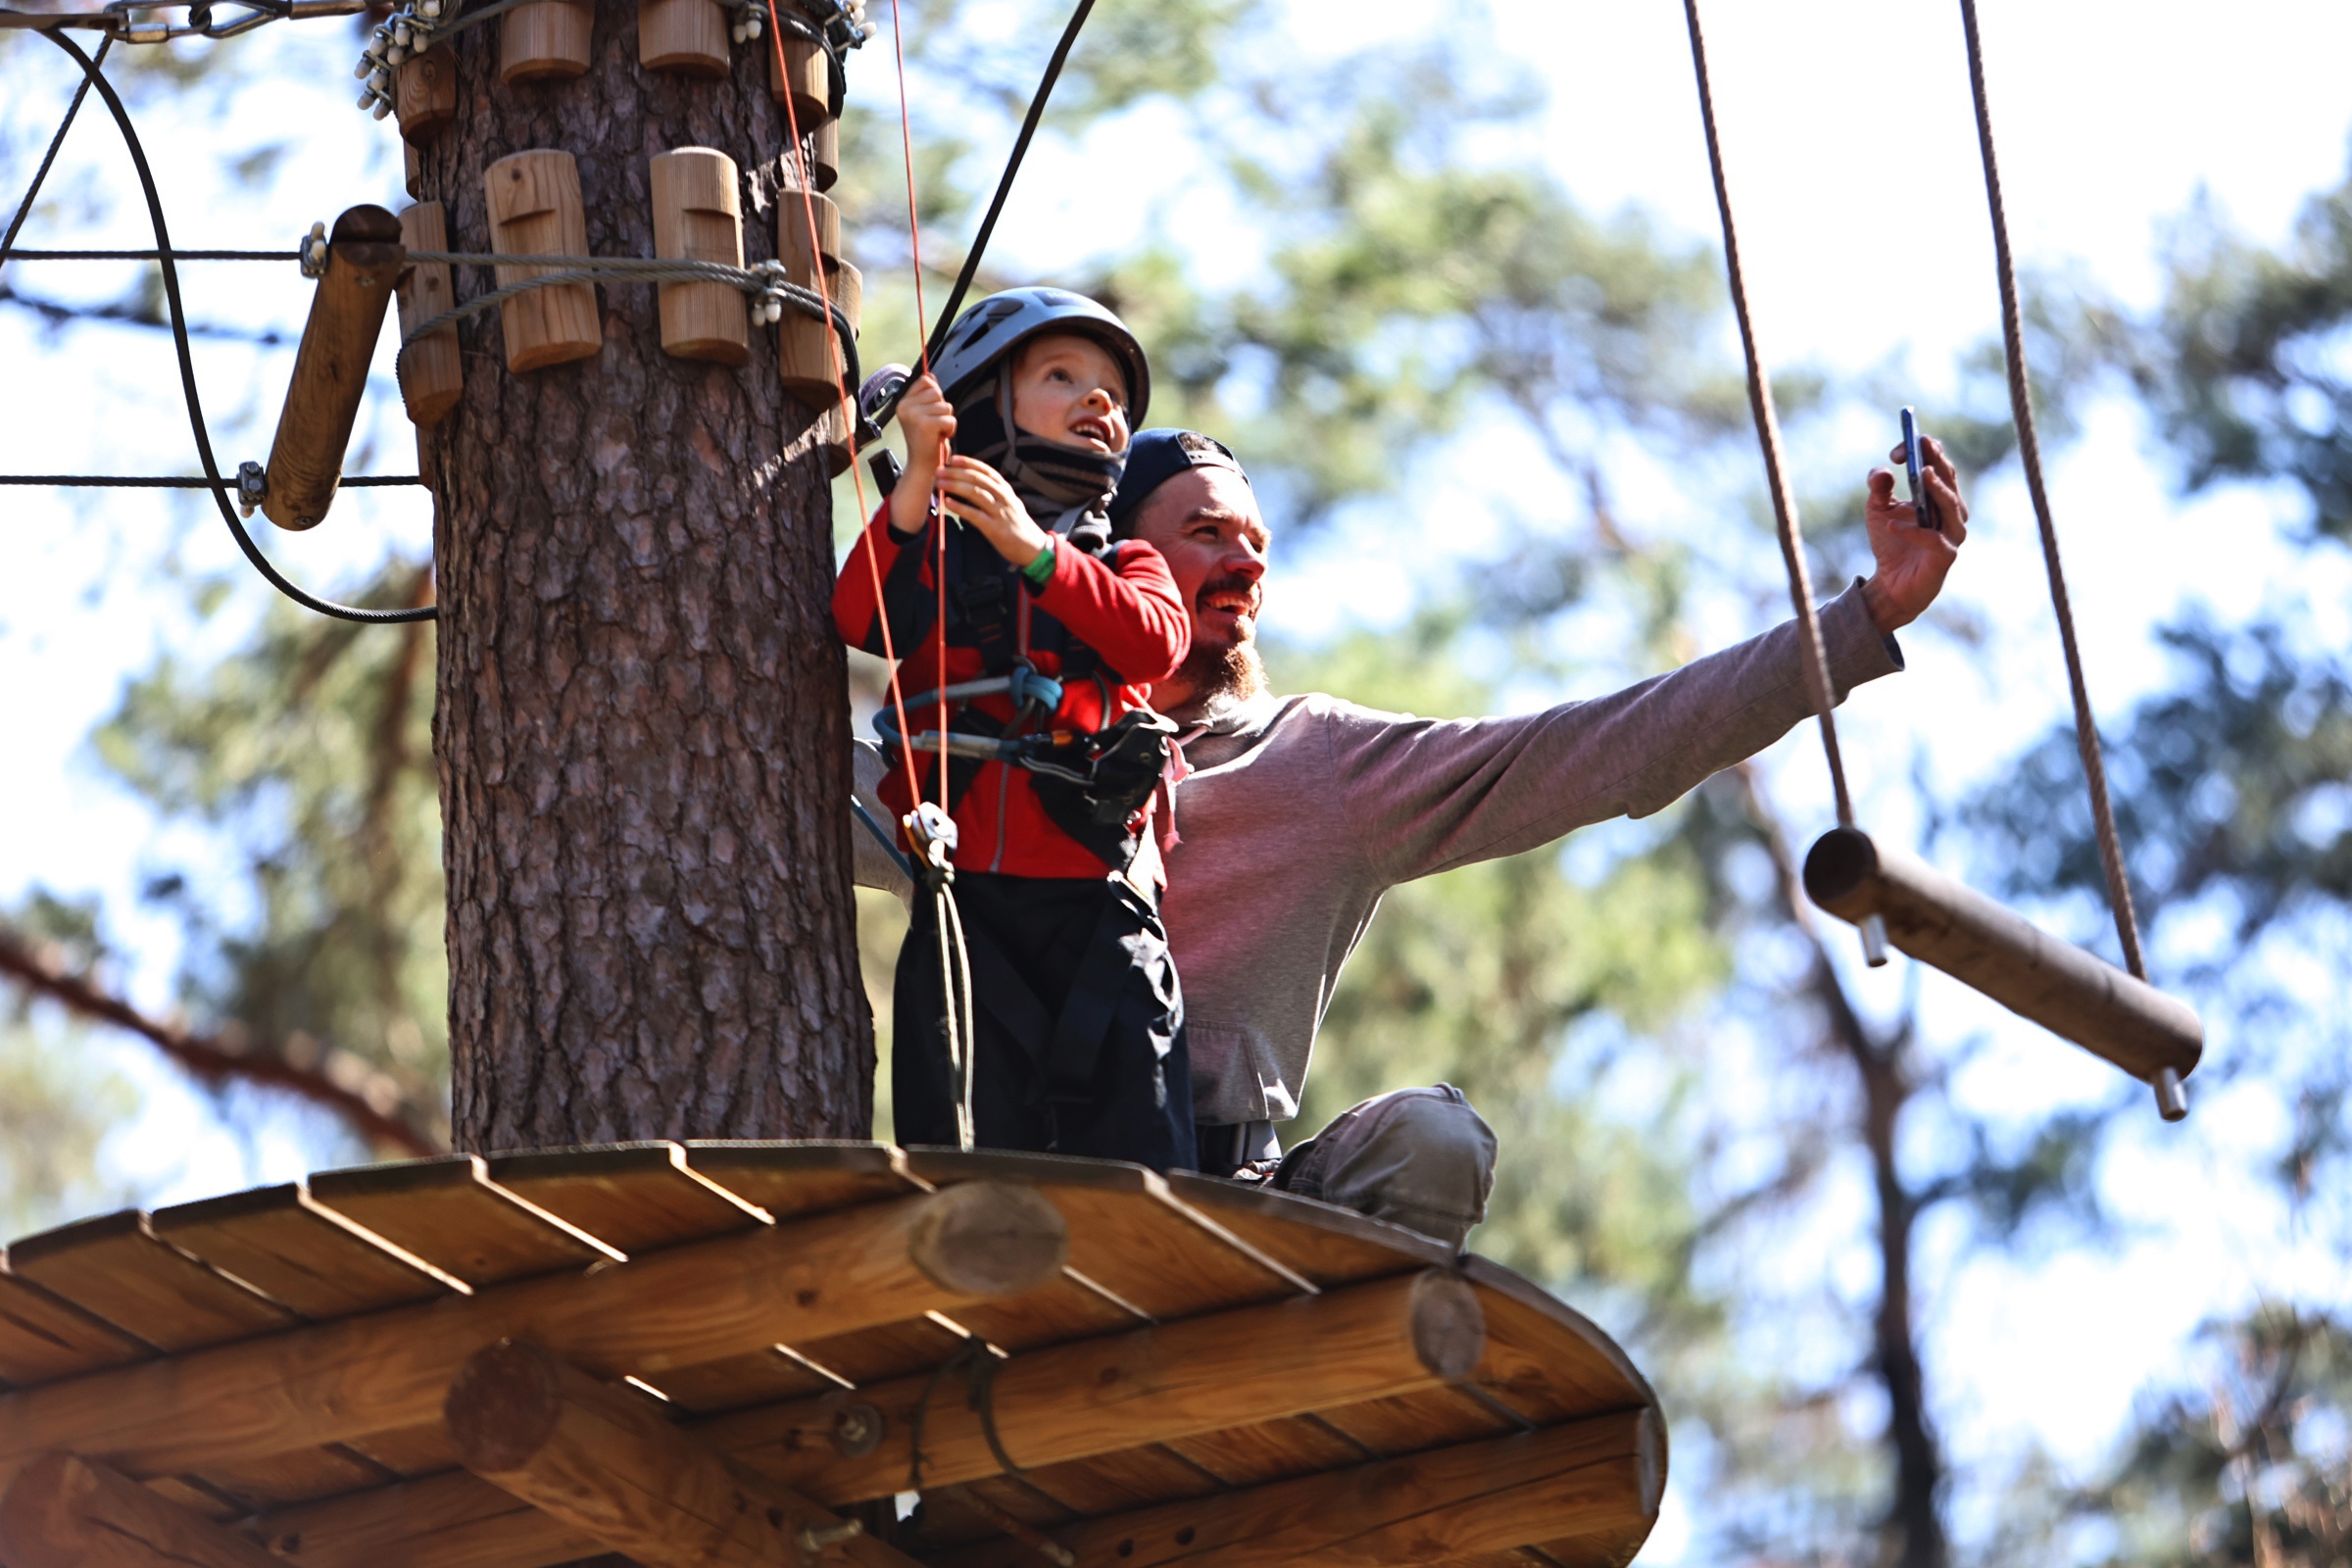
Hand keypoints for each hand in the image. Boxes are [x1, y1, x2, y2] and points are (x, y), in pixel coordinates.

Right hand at [887, 374, 954, 537]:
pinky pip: (950, 418)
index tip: (930, 413)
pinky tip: (940, 437)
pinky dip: (950, 429)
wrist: (923, 466)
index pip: (927, 381)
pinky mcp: (925, 424)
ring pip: (946, 406)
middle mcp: (905, 406)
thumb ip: (927, 395)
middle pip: (938, 393)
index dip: (935, 396)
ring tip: (936, 432)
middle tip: (934, 426)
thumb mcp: (925, 414)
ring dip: (947, 420)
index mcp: (903, 402)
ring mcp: (914, 415)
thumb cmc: (926, 441)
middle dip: (943, 409)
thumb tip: (931, 375)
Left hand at [937, 455, 1049, 568]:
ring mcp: (1000, 513)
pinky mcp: (995, 529)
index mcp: (1006, 491)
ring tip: (940, 483)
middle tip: (939, 470)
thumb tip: (971, 485)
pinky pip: (975, 515)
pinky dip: (960, 508)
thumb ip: (994, 494)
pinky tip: (948, 503)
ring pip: (976, 494)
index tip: (953, 459)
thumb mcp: (1010, 505)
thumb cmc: (1017, 527)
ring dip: (956, 486)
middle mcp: (1004, 498)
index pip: (987, 471)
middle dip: (957, 473)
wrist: (1033, 549)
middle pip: (978, 479)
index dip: (969, 463)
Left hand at [1860, 433, 1967, 633]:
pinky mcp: (1945, 557)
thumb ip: (1878, 488)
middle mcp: (1951, 511)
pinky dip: (1913, 531)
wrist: (1892, 584)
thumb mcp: (1877, 510)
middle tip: (1922, 444)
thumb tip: (1882, 472)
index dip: (1924, 451)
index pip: (1938, 465)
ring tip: (1920, 474)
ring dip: (1937, 488)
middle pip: (1949, 480)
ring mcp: (1951, 534)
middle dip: (1936, 460)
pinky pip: (1934, 541)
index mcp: (1938, 495)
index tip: (1899, 449)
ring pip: (1951, 506)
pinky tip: (1893, 525)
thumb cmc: (1891, 541)